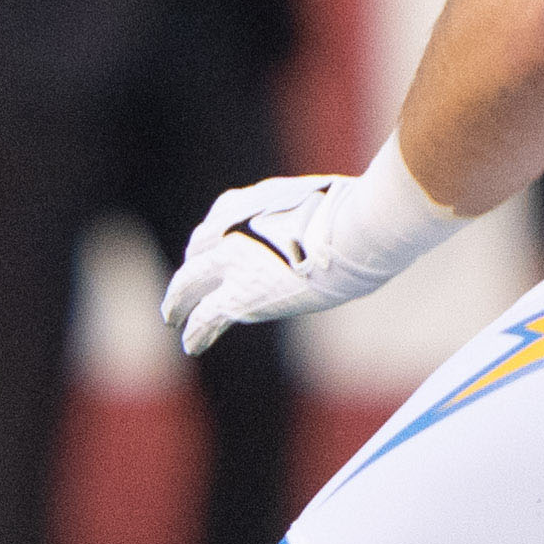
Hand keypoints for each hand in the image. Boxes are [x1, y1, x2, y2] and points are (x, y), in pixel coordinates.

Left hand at [160, 142, 465, 355]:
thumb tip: (370, 208)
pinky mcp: (241, 294)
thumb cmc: (360, 209)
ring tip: (174, 320)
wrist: (360, 228)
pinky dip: (195, 331)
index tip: (212, 256)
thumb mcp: (342, 198)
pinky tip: (189, 345)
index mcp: (250, 201)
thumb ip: (336, 204)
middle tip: (180, 290)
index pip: (218, 222)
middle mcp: (233, 229)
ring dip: (178, 304)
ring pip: (189, 286)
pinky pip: (208, 317)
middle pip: (197, 253)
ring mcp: (233, 261)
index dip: (212, 242)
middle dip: (188, 273)